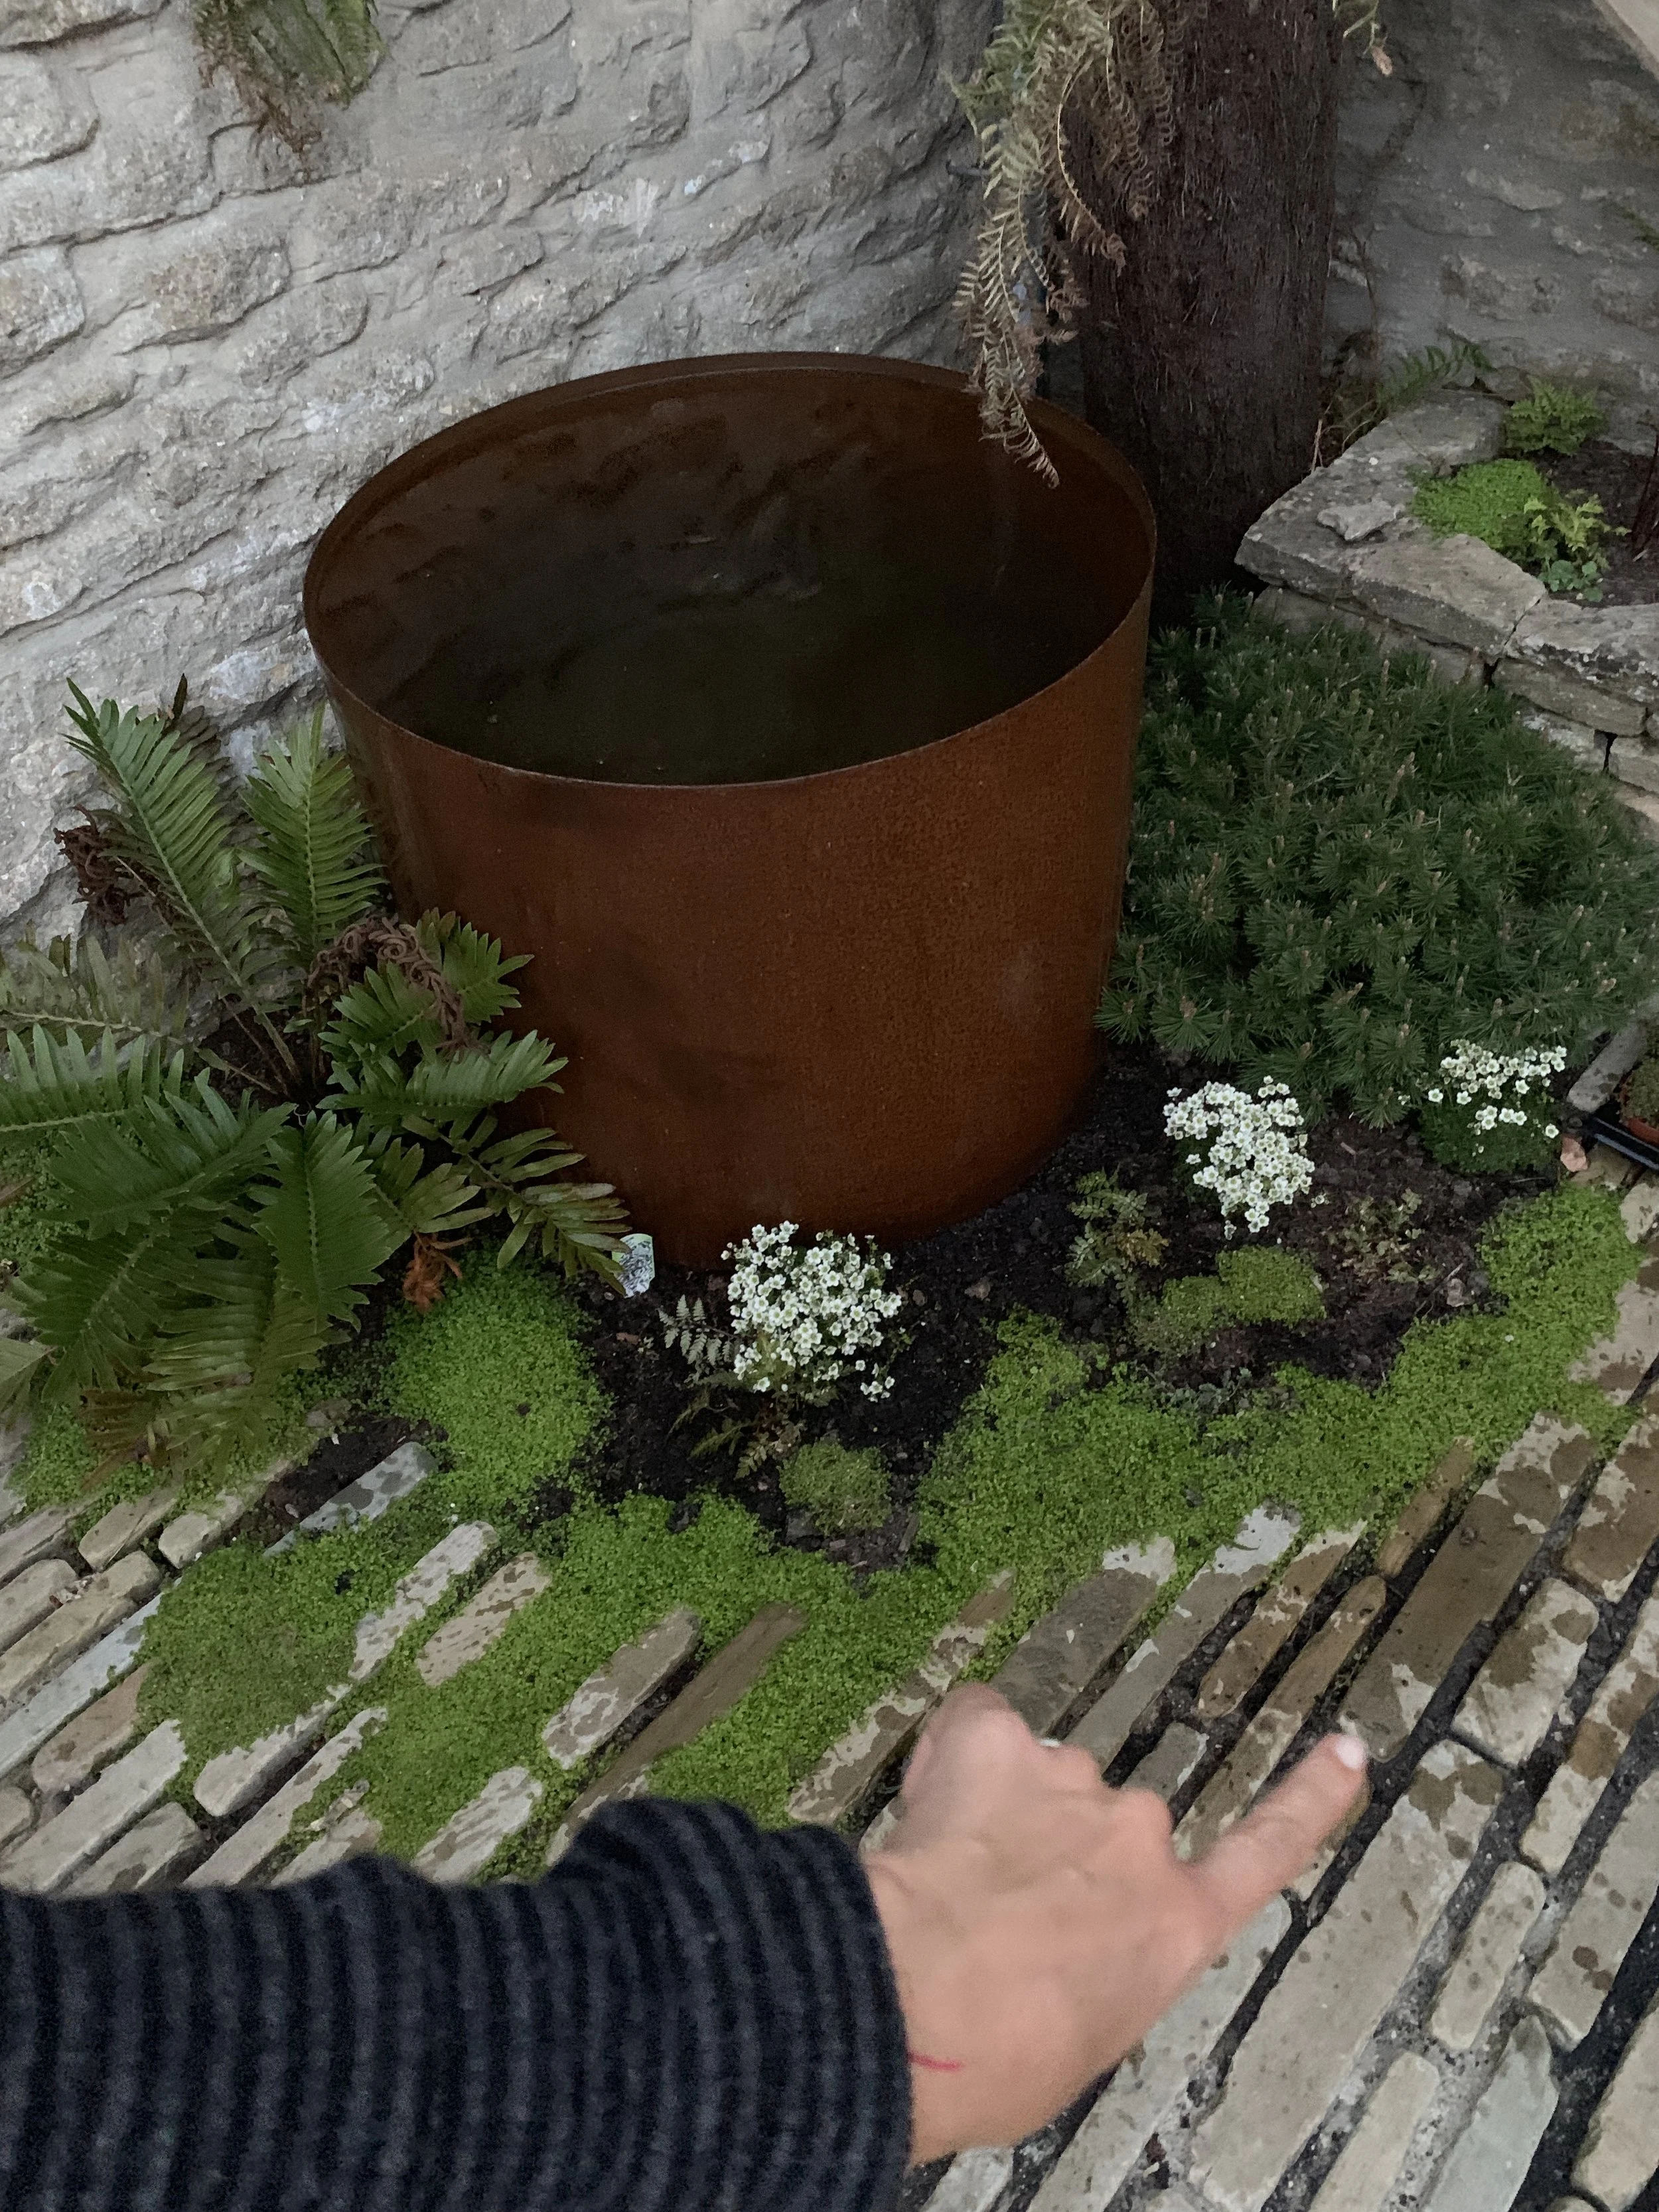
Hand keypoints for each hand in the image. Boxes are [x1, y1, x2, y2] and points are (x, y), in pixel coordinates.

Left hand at [863, 1684, 1366, 2163]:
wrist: (925, 2001)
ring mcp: (1074, 1781)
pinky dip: (954, 1756)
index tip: (1345, 1752)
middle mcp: (1141, 1839)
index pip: (1265, 1850)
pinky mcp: (999, 1743)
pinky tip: (925, 1815)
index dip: (1309, 1798)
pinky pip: (978, 1725)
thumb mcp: (1083, 2040)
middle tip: (994, 1920)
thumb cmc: (1000, 2058)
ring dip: (999, 1819)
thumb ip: (1095, 1972)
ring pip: (1037, 1782)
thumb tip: (1060, 1960)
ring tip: (949, 1887)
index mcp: (1178, 1926)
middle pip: (1107, 1830)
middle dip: (1057, 1860)